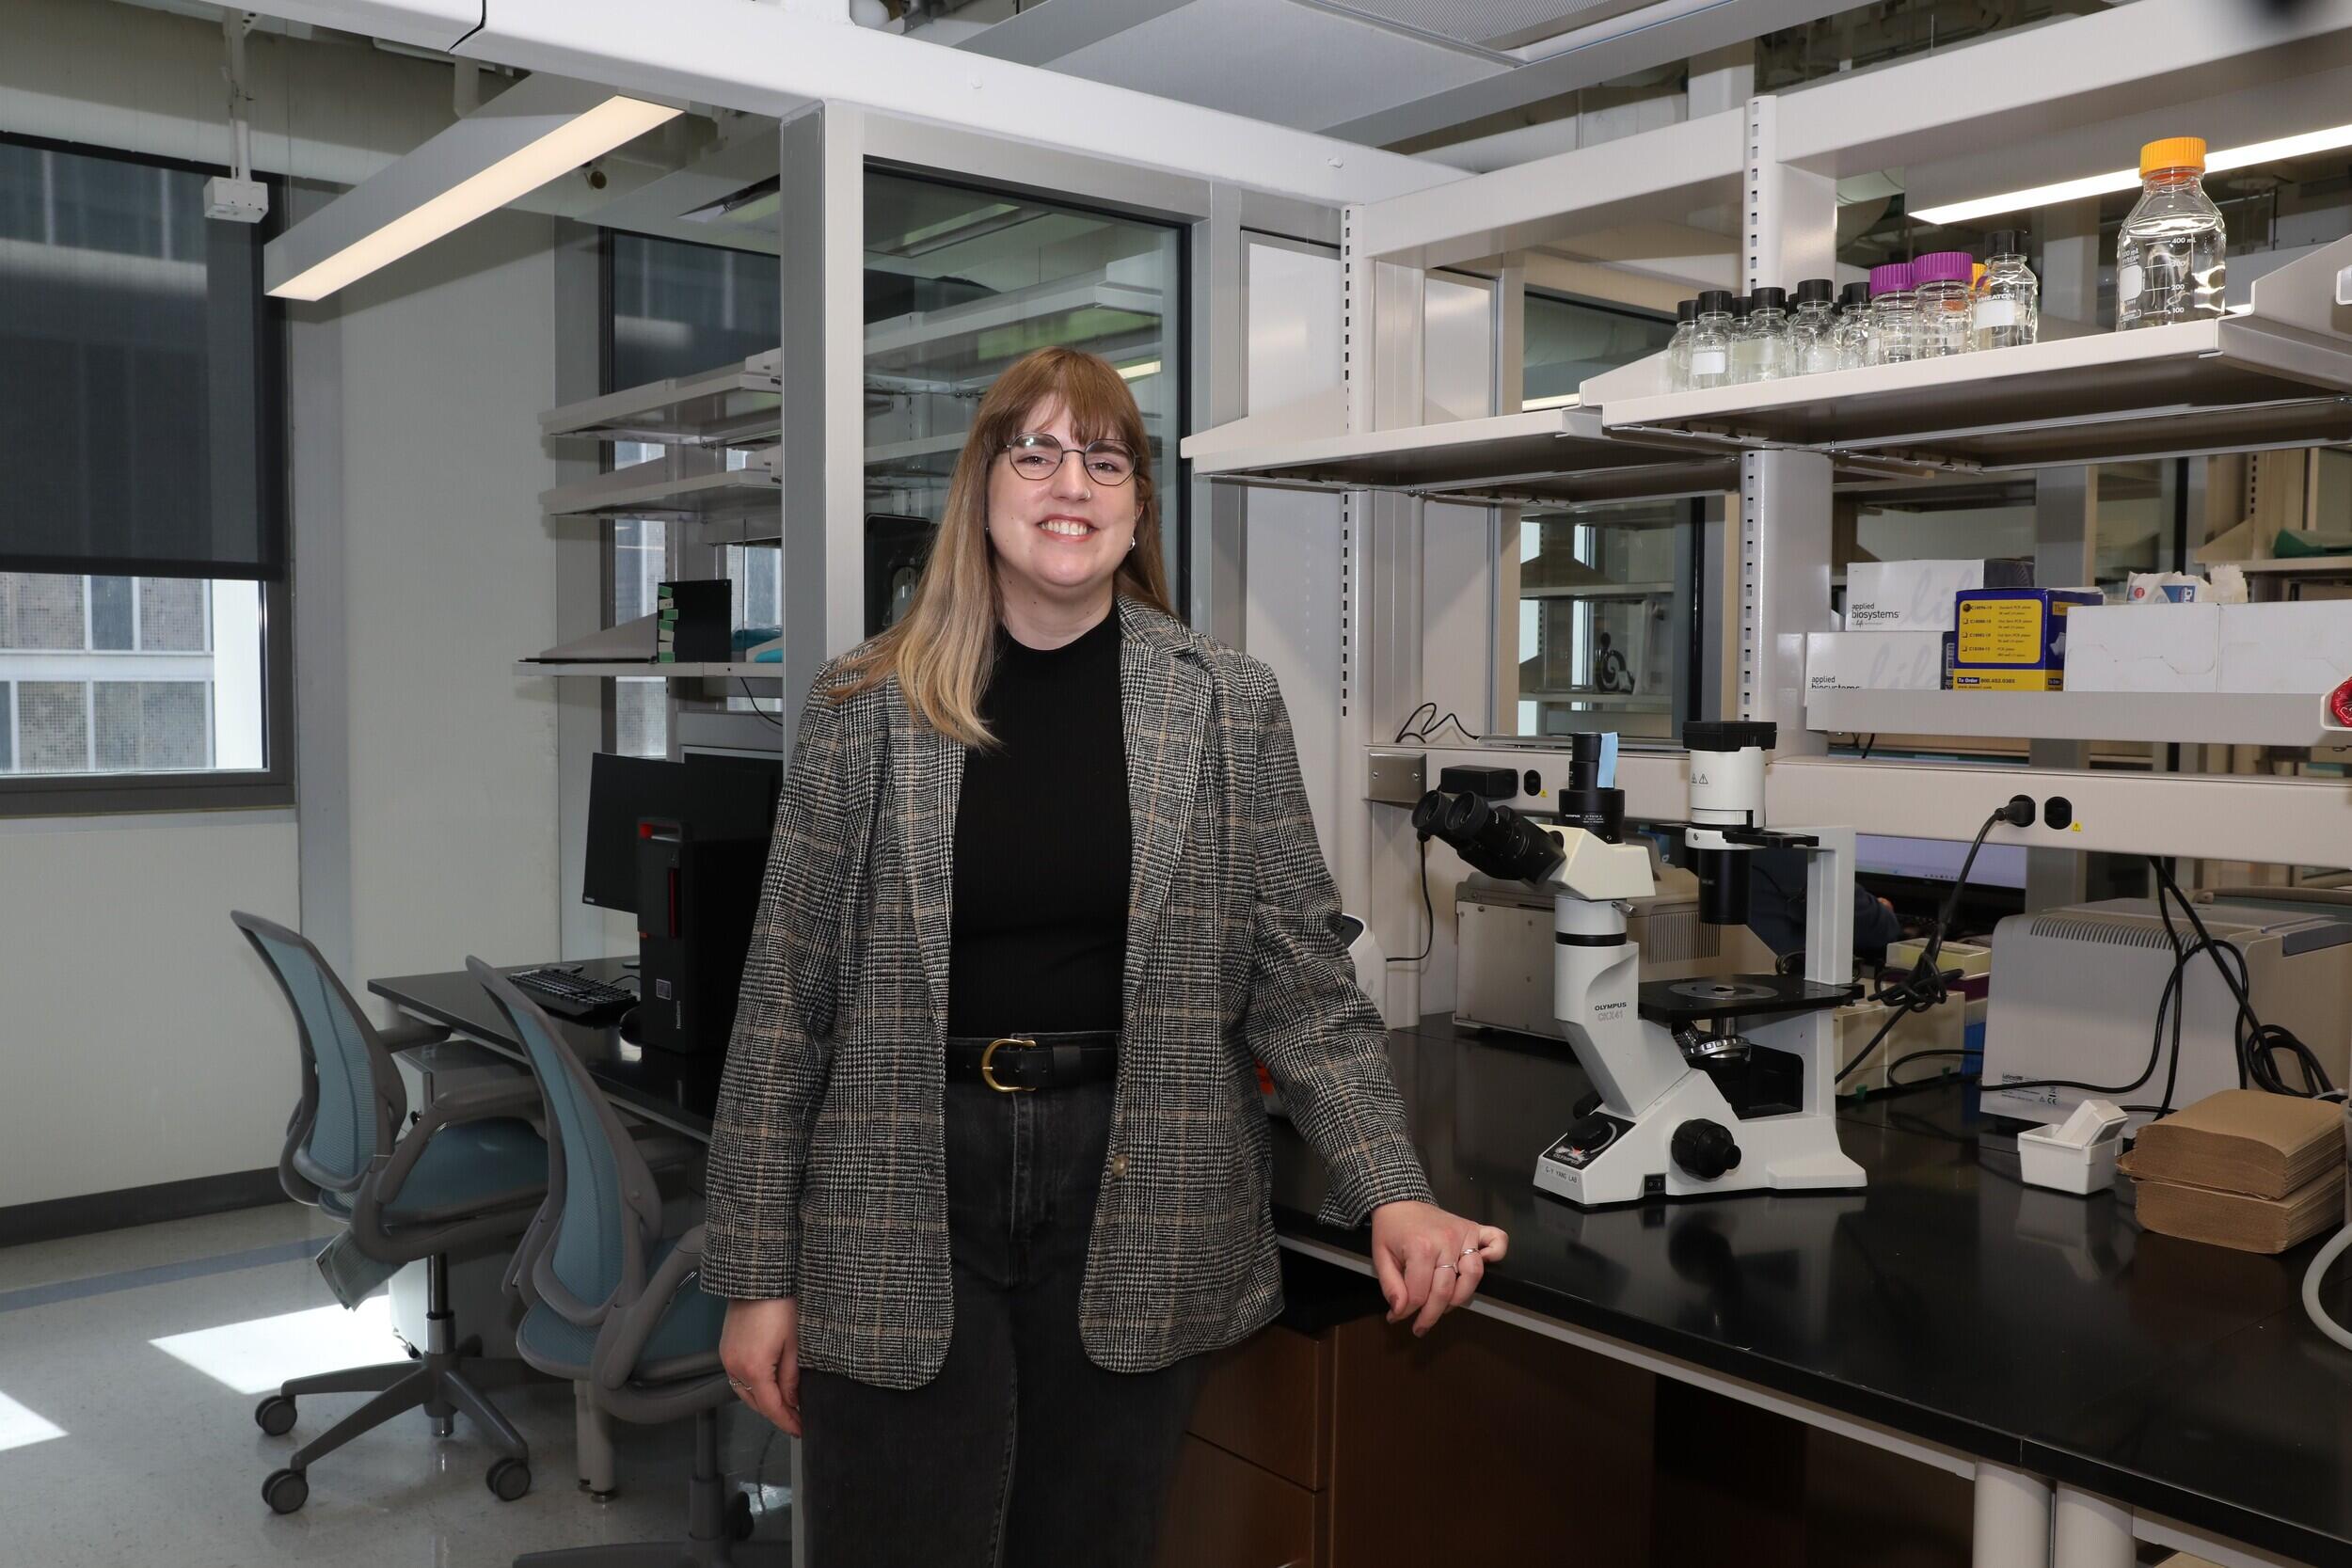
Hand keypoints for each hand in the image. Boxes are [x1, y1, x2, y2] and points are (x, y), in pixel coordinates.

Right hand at [719, 1297, 801, 1434]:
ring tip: (784, 1405)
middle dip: (777, 1414)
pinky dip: (753, 1388)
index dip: (787, 1422)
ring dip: (764, 1402)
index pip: (772, 1408)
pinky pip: (738, 1379)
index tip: (799, 1429)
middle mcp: (735, 1367)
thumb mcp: (794, 1344)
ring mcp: (727, 1358)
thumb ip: (791, 1377)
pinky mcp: (726, 1350)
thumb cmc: (778, 1304)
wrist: (757, 1279)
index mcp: (754, 1368)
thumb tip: (792, 1400)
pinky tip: (766, 1386)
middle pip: (756, 1404)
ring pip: (745, 1393)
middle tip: (796, 1418)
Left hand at [1369, 1200, 1507, 1336]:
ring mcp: (1463, 1234)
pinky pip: (1496, 1240)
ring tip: (1443, 1306)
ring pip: (1473, 1275)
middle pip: (1445, 1290)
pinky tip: (1483, 1265)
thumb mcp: (1380, 1257)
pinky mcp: (1474, 1228)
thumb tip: (1400, 1311)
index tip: (1398, 1317)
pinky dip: (1496, 1254)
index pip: (1419, 1293)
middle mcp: (1446, 1241)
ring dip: (1460, 1297)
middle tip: (1420, 1326)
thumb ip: (1390, 1286)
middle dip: (1431, 1314)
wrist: (1399, 1199)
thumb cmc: (1390, 1229)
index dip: (1408, 1311)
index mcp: (1420, 1248)